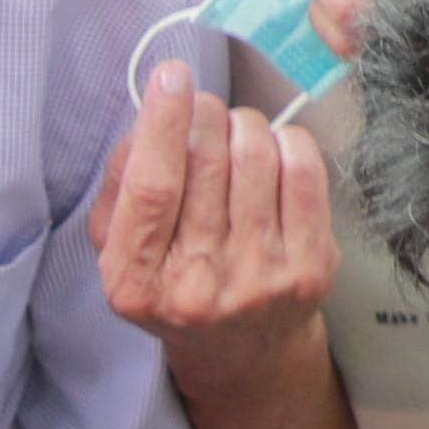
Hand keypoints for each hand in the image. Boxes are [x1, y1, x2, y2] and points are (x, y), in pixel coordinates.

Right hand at [84, 70, 342, 347]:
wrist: (243, 351)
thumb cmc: (175, 282)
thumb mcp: (120, 247)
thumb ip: (119, 183)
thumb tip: (152, 116)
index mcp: (136, 281)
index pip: (153, 186)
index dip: (163, 121)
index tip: (171, 77)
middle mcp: (198, 287)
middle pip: (206, 160)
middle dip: (204, 113)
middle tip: (202, 111)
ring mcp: (259, 279)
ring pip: (255, 154)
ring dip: (243, 125)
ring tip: (234, 139)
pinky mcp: (309, 268)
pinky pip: (302, 169)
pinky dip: (286, 142)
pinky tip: (272, 155)